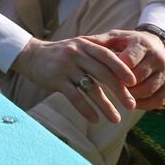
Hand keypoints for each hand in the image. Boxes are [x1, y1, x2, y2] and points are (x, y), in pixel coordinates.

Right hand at [11, 36, 136, 123]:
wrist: (30, 54)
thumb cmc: (60, 54)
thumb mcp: (78, 46)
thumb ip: (97, 53)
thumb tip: (124, 66)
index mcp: (84, 44)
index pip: (107, 55)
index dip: (121, 69)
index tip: (134, 83)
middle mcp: (76, 53)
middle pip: (102, 73)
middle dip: (119, 91)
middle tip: (131, 106)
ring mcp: (65, 67)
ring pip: (90, 87)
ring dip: (105, 105)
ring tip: (116, 119)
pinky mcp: (56, 80)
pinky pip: (74, 97)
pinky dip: (86, 109)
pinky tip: (95, 119)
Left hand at [82, 29, 164, 110]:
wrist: (157, 45)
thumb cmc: (128, 43)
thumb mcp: (115, 37)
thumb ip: (99, 41)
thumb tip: (79, 42)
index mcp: (142, 44)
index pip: (128, 61)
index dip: (114, 71)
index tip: (101, 77)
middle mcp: (158, 57)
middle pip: (136, 78)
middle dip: (120, 85)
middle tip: (107, 90)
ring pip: (146, 90)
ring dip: (131, 96)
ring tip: (118, 96)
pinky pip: (157, 101)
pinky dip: (144, 104)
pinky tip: (133, 102)